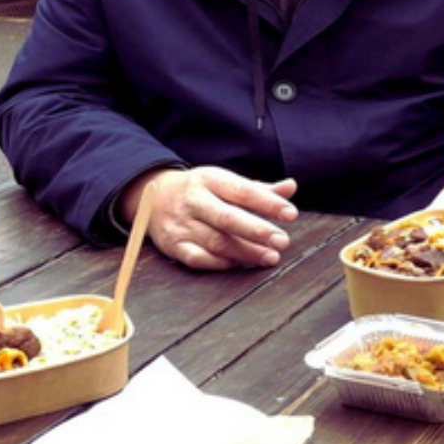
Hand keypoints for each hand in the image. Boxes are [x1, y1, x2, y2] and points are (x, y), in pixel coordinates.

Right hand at [120, 166, 297, 269]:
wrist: (152, 196)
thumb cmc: (203, 192)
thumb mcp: (226, 183)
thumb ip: (259, 189)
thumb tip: (291, 187)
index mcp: (210, 179)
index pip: (243, 191)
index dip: (268, 203)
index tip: (291, 214)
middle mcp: (194, 200)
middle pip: (227, 218)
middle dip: (257, 231)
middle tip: (282, 241)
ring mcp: (181, 223)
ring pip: (216, 241)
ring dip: (246, 252)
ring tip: (270, 257)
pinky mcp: (173, 245)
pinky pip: (198, 258)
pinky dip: (221, 263)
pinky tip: (241, 264)